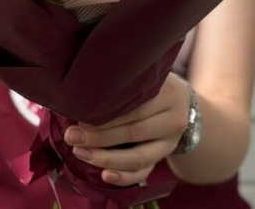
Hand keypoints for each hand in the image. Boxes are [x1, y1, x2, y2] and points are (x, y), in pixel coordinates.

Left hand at [63, 73, 190, 186]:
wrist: (181, 101)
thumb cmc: (153, 84)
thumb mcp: (147, 77)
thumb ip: (125, 84)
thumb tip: (83, 90)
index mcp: (167, 93)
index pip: (135, 107)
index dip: (107, 115)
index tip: (80, 117)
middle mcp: (173, 120)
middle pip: (134, 132)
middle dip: (99, 137)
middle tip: (72, 136)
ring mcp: (170, 143)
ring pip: (138, 157)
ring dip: (106, 158)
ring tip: (81, 153)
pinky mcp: (164, 158)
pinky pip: (144, 172)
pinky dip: (123, 177)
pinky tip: (105, 175)